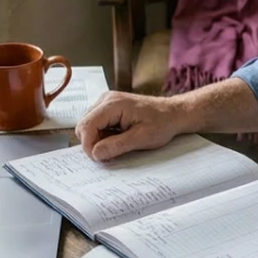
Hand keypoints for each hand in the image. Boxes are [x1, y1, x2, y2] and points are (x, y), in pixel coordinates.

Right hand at [76, 91, 192, 161]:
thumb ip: (116, 146)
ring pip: (88, 125)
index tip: (99, 158)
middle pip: (83, 125)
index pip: (86, 126)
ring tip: (118, 144)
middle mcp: (106, 99)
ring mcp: (106, 102)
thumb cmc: (161, 123)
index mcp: (113, 104)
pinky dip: (102, 135)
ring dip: (98, 139)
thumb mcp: (141, 138)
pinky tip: (118, 138)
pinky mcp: (109, 107)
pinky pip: (96, 124)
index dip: (89, 145)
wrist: (173, 113)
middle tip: (110, 154)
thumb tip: (95, 154)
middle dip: (92, 143)